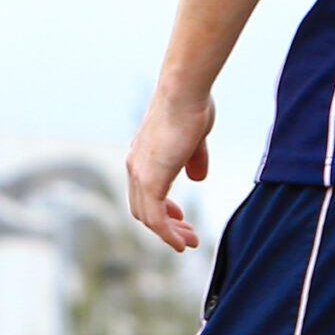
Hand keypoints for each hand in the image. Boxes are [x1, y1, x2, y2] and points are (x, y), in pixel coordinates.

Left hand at [127, 86, 211, 252]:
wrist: (183, 92)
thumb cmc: (191, 107)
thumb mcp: (194, 139)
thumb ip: (194, 159)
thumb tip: (198, 177)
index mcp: (142, 158)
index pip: (145, 194)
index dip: (162, 210)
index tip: (179, 218)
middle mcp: (135, 168)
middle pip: (143, 209)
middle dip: (165, 226)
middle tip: (187, 236)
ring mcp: (140, 174)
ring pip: (148, 217)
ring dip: (168, 234)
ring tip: (188, 242)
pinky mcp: (150, 180)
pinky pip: (155, 218)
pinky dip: (167, 234)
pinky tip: (181, 242)